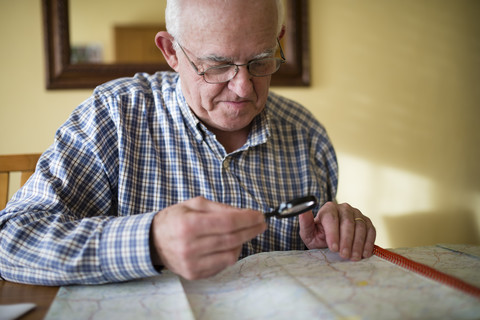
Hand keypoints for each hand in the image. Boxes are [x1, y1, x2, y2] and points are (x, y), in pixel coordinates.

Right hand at [150, 197, 266, 279]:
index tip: (260, 215)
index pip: (228, 223)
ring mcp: (192, 263)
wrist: (153, 241)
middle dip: (251, 230)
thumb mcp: (194, 204)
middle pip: (232, 239)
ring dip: (241, 242)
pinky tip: (229, 244)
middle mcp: (189, 247)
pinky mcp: (194, 274)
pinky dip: (231, 253)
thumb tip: (246, 214)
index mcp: (188, 225)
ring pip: (231, 255)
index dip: (247, 219)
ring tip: (241, 233)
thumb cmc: (175, 219)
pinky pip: (223, 265)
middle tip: (261, 223)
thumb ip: (220, 208)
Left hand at [298, 202, 375, 260]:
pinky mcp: (366, 221)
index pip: (331, 219)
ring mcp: (356, 213)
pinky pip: (370, 230)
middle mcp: (343, 208)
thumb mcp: (308, 232)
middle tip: (344, 255)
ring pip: (360, 227)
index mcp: (328, 208)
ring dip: (358, 243)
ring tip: (354, 257)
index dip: (333, 234)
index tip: (333, 248)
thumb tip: (301, 210)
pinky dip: (368, 242)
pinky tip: (364, 253)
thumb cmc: (318, 236)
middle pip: (347, 223)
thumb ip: (305, 222)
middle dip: (346, 241)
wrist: (330, 240)